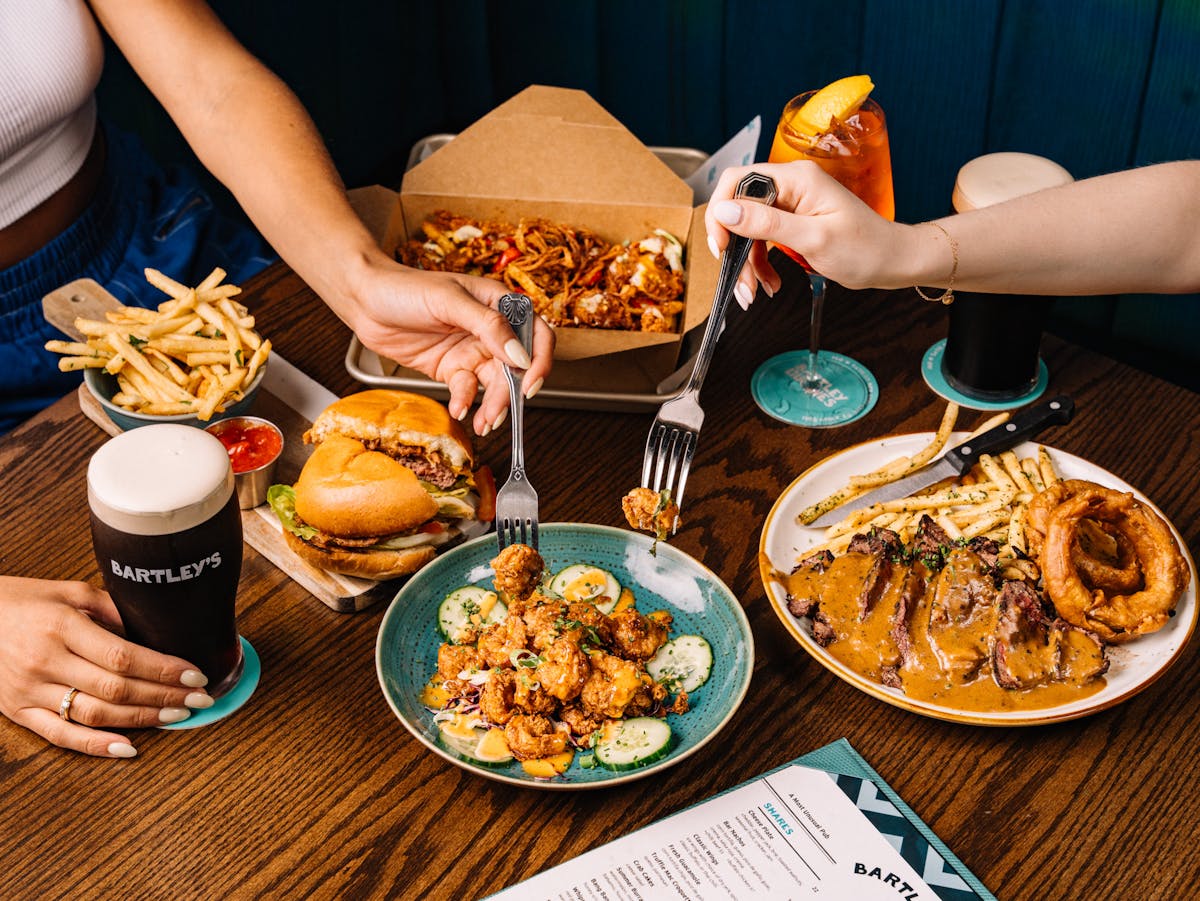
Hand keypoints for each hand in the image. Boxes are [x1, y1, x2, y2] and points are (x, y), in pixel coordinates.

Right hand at [0, 576, 213, 756]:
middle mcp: (45, 661)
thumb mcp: (70, 592)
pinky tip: (128, 747)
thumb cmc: (24, 601)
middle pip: (115, 688)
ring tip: (177, 717)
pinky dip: (95, 745)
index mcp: (62, 626)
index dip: (164, 669)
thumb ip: (112, 609)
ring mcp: (29, 690)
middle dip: (164, 696)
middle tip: (199, 699)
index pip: (123, 656)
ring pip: (94, 714)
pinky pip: (60, 736)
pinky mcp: (17, 711)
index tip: (196, 675)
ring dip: (141, 720)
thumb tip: (155, 631)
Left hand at [343, 260, 554, 435]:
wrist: (363, 301)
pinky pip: (468, 389)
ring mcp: (471, 349)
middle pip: (515, 366)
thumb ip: (487, 326)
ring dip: (492, 405)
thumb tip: (518, 355)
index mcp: (497, 303)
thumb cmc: (404, 288)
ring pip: (494, 383)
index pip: (535, 332)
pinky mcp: (452, 368)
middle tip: (497, 414)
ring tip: (483, 424)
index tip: (530, 383)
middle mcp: (490, 329)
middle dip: (509, 393)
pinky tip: (458, 409)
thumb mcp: (449, 301)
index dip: (540, 359)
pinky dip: (466, 401)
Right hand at [704, 161, 910, 304]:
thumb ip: (767, 224)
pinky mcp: (792, 221)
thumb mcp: (813, 239)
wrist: (891, 262)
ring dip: (746, 263)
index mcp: (796, 179)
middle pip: (739, 208)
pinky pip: (762, 240)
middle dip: (734, 247)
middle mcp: (791, 185)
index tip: (721, 246)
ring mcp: (791, 203)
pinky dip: (760, 264)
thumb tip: (724, 211)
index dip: (721, 212)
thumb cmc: (865, 249)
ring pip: (747, 229)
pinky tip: (769, 284)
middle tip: (738, 279)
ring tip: (754, 292)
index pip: (738, 181)